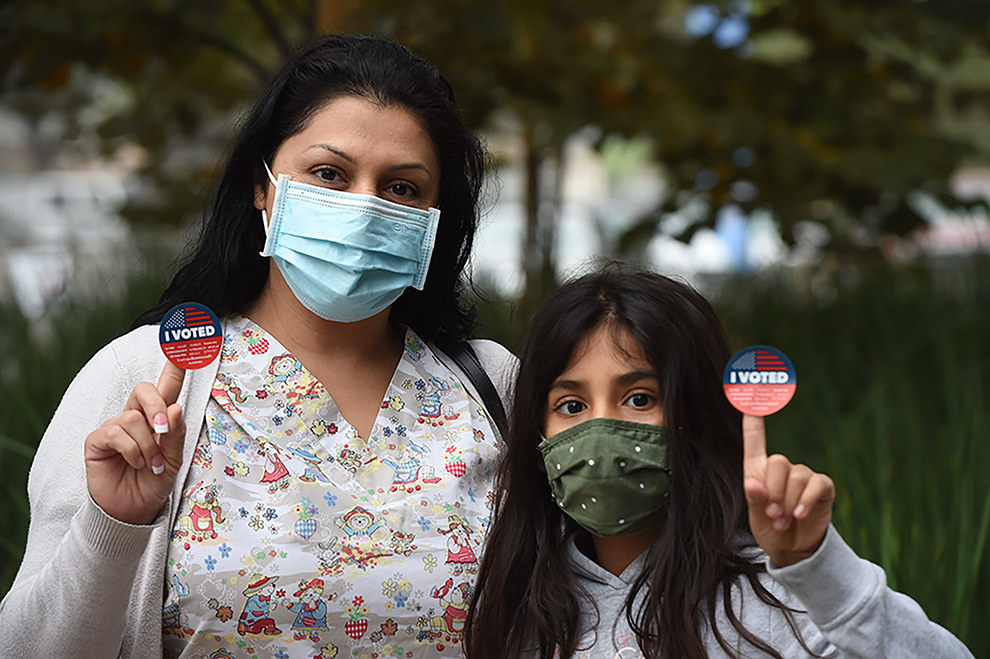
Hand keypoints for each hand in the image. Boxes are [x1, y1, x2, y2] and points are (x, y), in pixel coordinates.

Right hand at [84, 361, 186, 524]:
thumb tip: (176, 408)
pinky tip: (134, 463)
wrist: (133, 509)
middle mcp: (135, 417)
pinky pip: (116, 432)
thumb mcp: (174, 459)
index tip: (183, 344)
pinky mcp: (98, 440)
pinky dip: (131, 450)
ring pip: (132, 417)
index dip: (174, 365)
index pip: (167, 386)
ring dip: (148, 444)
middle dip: (157, 407)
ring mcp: (115, 427)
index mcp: (158, 418)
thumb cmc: (154, 482)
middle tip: (163, 431)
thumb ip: (176, 434)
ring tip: (151, 464)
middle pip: (144, 390)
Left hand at [742, 414, 834, 566]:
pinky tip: (800, 515)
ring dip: (787, 502)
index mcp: (758, 470)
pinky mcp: (822, 486)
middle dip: (773, 492)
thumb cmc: (769, 528)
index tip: (750, 397)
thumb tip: (752, 484)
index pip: (754, 439)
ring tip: (783, 521)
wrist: (793, 549)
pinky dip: (805, 501)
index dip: (753, 419)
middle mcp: (782, 468)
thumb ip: (755, 499)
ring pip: (795, 477)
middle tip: (773, 515)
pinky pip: (815, 485)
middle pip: (777, 462)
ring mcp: (804, 475)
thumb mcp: (756, 516)